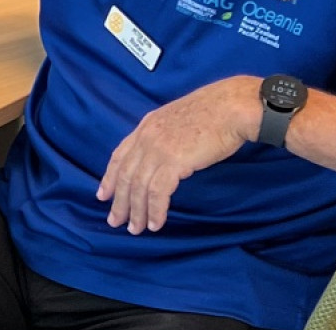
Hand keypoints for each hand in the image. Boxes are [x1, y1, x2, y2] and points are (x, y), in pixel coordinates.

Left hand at [97, 76, 260, 234]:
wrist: (232, 107)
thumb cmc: (215, 113)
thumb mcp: (179, 119)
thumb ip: (166, 135)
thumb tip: (166, 154)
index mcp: (147, 125)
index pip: (119, 155)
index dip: (109, 177)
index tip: (102, 195)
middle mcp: (146, 136)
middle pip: (125, 174)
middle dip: (118, 200)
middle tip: (114, 221)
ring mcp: (158, 148)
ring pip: (138, 186)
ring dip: (136, 211)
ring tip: (135, 229)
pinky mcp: (173, 160)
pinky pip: (157, 192)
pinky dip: (155, 211)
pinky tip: (155, 224)